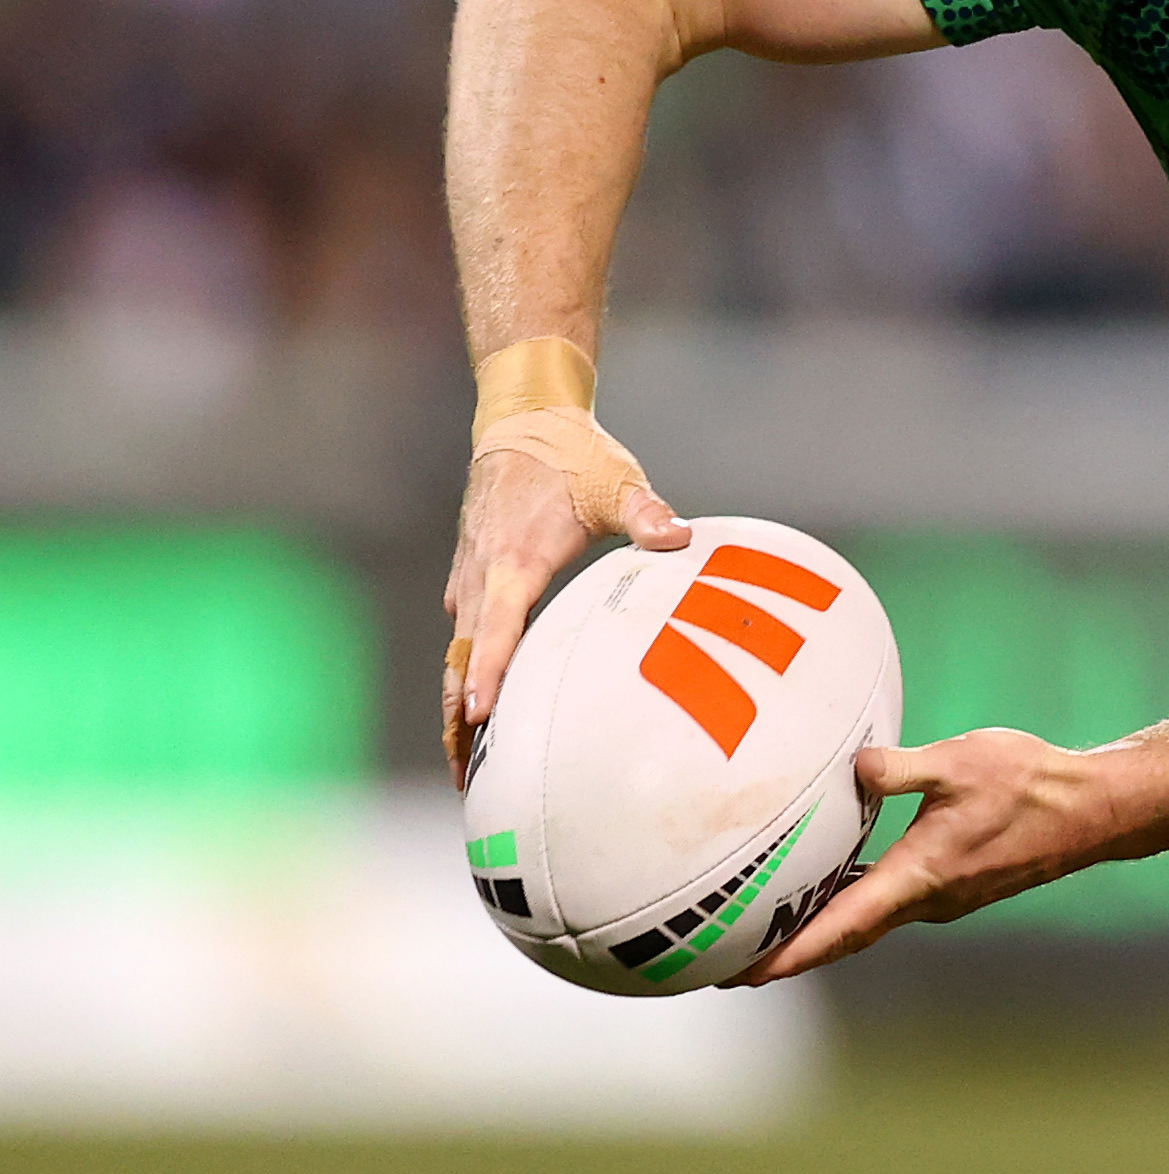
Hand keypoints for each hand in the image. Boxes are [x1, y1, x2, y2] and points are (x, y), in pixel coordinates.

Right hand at [442, 411, 689, 787]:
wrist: (524, 420)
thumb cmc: (572, 455)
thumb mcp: (616, 482)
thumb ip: (647, 514)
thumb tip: (680, 538)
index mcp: (515, 561)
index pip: (497, 628)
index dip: (486, 672)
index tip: (476, 715)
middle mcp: (483, 577)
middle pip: (462, 659)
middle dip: (459, 718)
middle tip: (465, 777)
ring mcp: (471, 579)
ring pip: (457, 652)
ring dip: (457, 703)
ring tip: (466, 763)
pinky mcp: (473, 578)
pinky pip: (465, 636)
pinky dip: (464, 673)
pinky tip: (477, 706)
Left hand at [728, 729, 1112, 984]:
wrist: (1090, 809)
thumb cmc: (1030, 784)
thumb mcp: (959, 762)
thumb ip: (901, 768)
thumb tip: (854, 768)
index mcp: (919, 876)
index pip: (839, 927)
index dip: (788, 955)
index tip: (742, 975)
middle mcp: (928, 898)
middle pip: (845, 936)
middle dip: (790, 953)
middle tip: (734, 964)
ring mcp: (945, 895)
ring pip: (870, 921)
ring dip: (822, 930)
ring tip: (774, 927)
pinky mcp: (958, 883)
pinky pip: (893, 903)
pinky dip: (856, 906)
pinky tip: (841, 883)